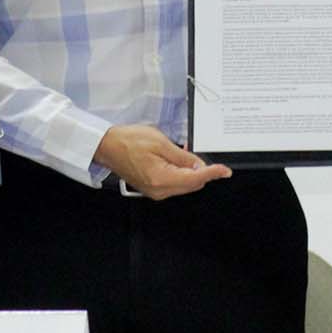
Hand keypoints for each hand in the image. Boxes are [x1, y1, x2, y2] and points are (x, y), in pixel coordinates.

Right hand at [96, 124, 231, 199]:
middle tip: (200, 153)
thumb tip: (200, 166)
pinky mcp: (152, 188)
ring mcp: (155, 191)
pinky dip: (180, 173)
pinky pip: (173, 183)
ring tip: (184, 151)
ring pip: (184, 185)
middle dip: (201, 171)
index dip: (213, 173)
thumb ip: (183, 157)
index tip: (225, 171)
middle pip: (191, 185)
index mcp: (162, 179)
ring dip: (190, 171)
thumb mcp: (161, 143)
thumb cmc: (128, 141)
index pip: (195, 179)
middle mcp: (159, 190)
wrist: (107, 146)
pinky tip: (177, 159)